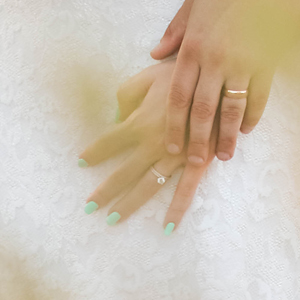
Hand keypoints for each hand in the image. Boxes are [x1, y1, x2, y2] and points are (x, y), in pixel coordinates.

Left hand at [77, 59, 210, 228]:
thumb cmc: (181, 73)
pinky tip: (168, 227)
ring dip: (130, 204)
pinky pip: (187, 189)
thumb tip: (117, 116)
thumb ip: (128, 94)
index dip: (94, 152)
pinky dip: (178, 209)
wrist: (218, 75)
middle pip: (124, 172)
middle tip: (89, 206)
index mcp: (140, 121)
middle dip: (105, 190)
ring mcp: (176, 156)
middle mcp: (154, 143)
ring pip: (149, 186)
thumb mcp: (148, 75)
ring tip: (113, 219)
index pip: (109, 142)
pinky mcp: (199, 161)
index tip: (81, 162)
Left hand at [150, 0, 299, 167]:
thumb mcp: (194, 1)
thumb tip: (156, 54)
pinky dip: (252, 117)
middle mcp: (216, 59)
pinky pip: (258, 98)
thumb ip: (175, 31)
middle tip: (193, 163)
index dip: (173, 123)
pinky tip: (246, 130)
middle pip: (202, 110)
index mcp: (194, 45)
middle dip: (197, 141)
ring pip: (231, 110)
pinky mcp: (268, 64)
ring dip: (225, 137)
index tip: (170, 144)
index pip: (177, 94)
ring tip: (221, 156)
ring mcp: (244, 63)